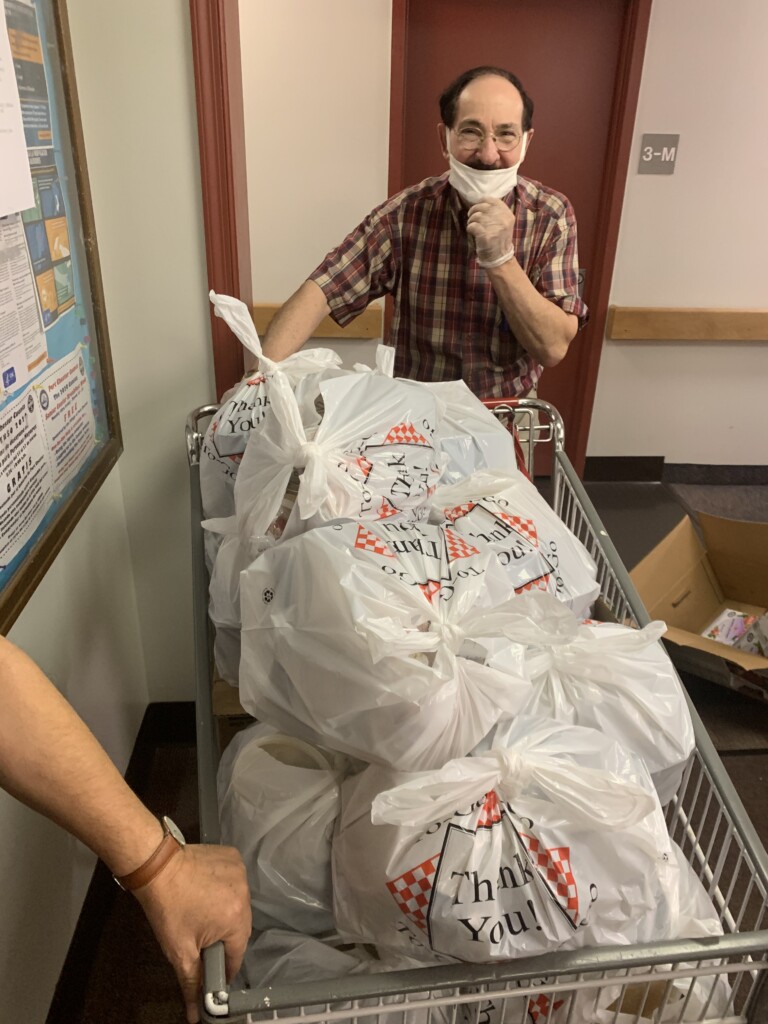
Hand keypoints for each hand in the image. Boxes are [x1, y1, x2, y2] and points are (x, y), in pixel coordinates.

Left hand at [135, 843, 250, 1022]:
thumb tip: (195, 1014)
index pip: (238, 953)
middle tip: (202, 937)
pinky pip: (235, 881)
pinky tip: (207, 889)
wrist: (157, 867)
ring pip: (238, 903)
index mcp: (235, 920)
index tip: (212, 965)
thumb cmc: (168, 908)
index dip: (224, 965)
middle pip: (240, 928)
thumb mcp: (179, 951)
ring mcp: (240, 874)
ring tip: (202, 910)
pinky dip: (225, 887)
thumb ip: (192, 983)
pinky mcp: (234, 858)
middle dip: (223, 936)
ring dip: (225, 910)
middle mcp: (244, 895)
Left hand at [466, 198, 515, 266]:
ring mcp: (495, 228)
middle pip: (483, 207)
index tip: (478, 207)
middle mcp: (503, 220)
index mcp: (508, 214)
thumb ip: (496, 212)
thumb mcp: (504, 224)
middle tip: (471, 217)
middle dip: (474, 210)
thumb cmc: (499, 240)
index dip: (482, 201)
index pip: (492, 200)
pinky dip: (469, 228)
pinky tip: (472, 232)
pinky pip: (472, 226)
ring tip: (472, 226)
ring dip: (471, 220)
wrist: (500, 258)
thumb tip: (481, 202)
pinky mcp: (486, 236)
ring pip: (476, 216)